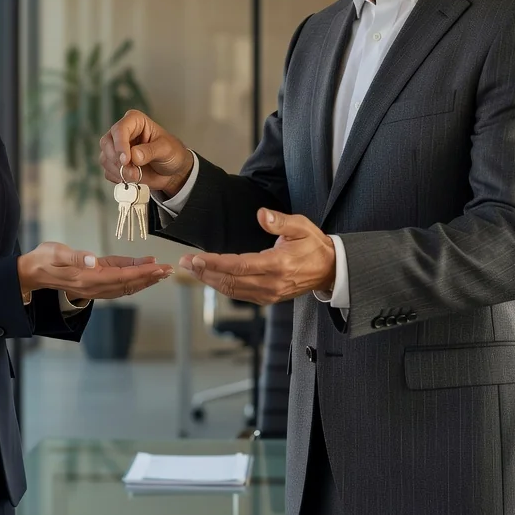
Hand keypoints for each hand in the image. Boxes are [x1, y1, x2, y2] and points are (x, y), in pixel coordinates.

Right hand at [18, 243, 172, 300]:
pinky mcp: (94, 282)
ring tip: (161, 272)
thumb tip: (93, 261)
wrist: (32, 272)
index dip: (141, 273)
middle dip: (149, 277)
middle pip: (128, 284)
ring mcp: (94, 287)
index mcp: (87, 278)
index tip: (158, 267)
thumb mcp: (56, 252)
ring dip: (144, 279)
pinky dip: (133, 278)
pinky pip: (117, 283)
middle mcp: (93, 286)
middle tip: (168, 270)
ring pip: (125, 286)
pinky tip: (143, 270)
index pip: (121, 277)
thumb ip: (75, 257)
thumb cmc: (43, 259)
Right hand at [100, 110, 192, 196]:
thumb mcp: (166, 149)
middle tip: (132, 172)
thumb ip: (150, 151)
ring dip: (119, 171)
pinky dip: (119, 178)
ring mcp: (117, 148)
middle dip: (118, 160)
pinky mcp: (115, 164)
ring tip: (137, 176)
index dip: (120, 144)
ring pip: (105, 158)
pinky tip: (133, 178)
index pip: (120, 129)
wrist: (172, 171)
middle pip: (107, 143)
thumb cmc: (172, 153)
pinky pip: (108, 171)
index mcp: (135, 121)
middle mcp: (122, 133)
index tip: (126, 160)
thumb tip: (134, 155)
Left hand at [178, 209, 335, 305]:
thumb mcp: (301, 226)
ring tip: (191, 269)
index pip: (239, 266)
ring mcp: (269, 294)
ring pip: (232, 290)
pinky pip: (239, 294)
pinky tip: (210, 277)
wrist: (330, 269)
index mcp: (278, 264)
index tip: (195, 257)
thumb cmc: (314, 245)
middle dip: (204, 272)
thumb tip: (262, 215)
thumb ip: (280, 221)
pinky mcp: (268, 299)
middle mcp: (271, 283)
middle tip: (184, 262)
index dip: (214, 263)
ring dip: (209, 280)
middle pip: (230, 281)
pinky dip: (222, 287)